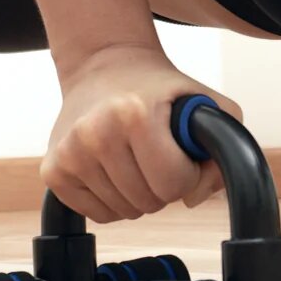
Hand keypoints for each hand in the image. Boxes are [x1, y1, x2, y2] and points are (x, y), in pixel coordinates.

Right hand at [41, 45, 244, 222]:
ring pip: (125, 212)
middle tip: (160, 153)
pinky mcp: (53, 171)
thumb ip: (227, 150)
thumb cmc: (161, 90)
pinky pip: (99, 214)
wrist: (105, 66)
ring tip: (138, 157)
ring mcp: (69, 154)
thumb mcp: (209, 105)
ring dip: (141, 193)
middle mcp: (95, 134)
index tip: (183, 152)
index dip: (189, 174)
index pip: (174, 185)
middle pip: (150, 201)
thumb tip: (194, 198)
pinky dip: (115, 201)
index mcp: (134, 114)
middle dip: (165, 185)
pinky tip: (116, 168)